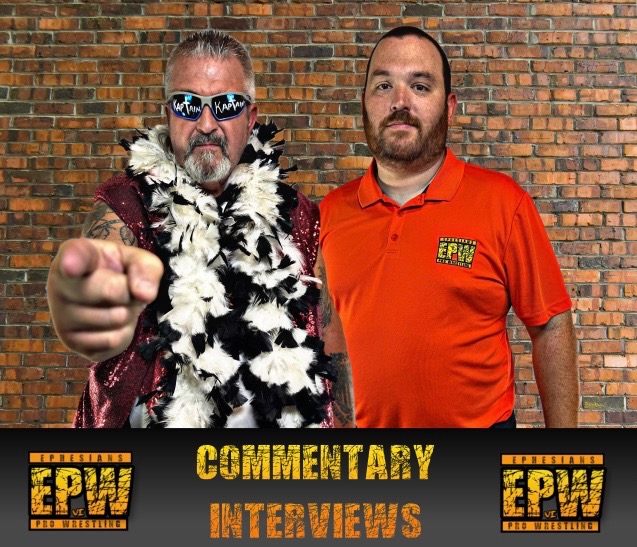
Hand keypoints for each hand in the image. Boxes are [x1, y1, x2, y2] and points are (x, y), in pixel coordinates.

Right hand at [47, 238, 163, 361]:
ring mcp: (61, 316)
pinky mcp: (71, 342)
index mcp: (75, 254)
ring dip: (128, 313)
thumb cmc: (119, 271)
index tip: (71, 266)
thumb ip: (146, 268)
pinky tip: (110, 322)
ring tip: (115, 303)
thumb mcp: (136, 259)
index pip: (74, 256)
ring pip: (116, 318)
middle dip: (129, 291)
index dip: (73, 261)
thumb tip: (145, 294)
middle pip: (111, 290)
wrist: (107, 294)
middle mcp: (59, 284)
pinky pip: (113, 342)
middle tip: (122, 287)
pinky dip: (123, 333)